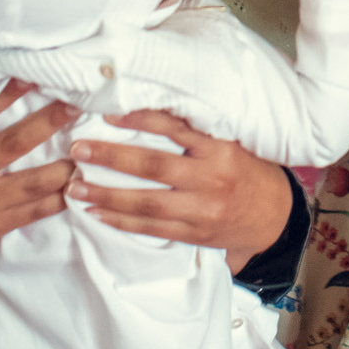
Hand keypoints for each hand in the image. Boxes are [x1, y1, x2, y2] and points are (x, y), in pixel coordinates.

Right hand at [0, 79, 76, 277]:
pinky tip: (81, 186)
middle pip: (15, 145)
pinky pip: (36, 213)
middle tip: (76, 106)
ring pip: (34, 184)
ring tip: (89, 149)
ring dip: (65, 167)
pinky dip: (61, 199)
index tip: (35, 75)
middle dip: (48, 124)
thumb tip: (9, 90)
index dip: (9, 94)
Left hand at [71, 109, 294, 261]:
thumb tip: (145, 113)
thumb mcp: (229, 143)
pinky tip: (98, 214)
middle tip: (78, 151)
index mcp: (219, 149)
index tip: (106, 114)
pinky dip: (122, 222)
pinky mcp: (194, 234)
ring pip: (147, 203)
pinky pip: (152, 228)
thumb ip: (195, 133)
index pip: (174, 129)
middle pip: (153, 167)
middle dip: (111, 159)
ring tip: (75, 189)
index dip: (139, 121)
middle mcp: (209, 178)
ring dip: (107, 196)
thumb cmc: (246, 170)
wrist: (274, 214)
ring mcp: (201, 210)